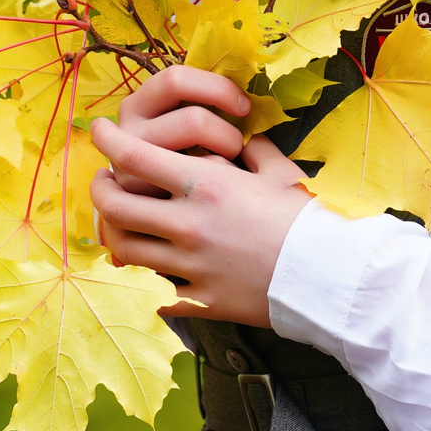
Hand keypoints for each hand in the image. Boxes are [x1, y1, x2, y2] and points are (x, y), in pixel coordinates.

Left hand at [89, 71, 312, 327]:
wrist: (331, 276)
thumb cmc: (309, 218)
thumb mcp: (280, 172)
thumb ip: (253, 151)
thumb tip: (242, 140)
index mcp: (206, 185)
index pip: (135, 155)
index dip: (108, 139)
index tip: (99, 130)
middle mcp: (188, 224)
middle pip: (115, 204)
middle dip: (99, 189)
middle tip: (102, 180)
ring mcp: (190, 266)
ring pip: (126, 249)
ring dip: (114, 232)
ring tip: (118, 223)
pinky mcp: (200, 300)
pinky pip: (158, 293)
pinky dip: (149, 282)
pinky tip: (151, 272)